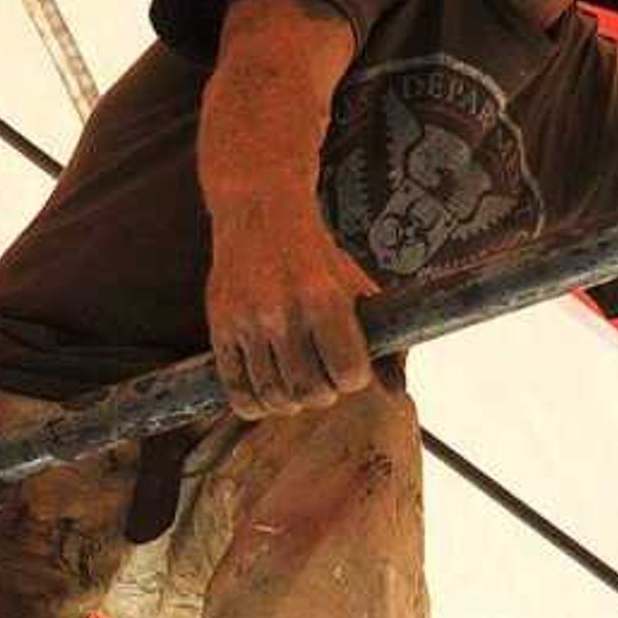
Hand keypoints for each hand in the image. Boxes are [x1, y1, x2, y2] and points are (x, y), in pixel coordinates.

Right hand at [205, 207, 378, 417]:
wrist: (260, 213)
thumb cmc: (314, 254)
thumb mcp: (356, 285)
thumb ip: (381, 336)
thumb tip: (397, 390)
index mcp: (323, 298)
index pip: (347, 372)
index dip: (353, 379)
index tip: (349, 370)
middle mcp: (283, 312)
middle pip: (310, 392)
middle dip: (322, 394)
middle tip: (322, 379)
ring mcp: (247, 322)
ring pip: (273, 395)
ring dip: (290, 400)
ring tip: (295, 384)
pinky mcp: (220, 328)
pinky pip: (236, 390)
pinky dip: (253, 403)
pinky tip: (266, 391)